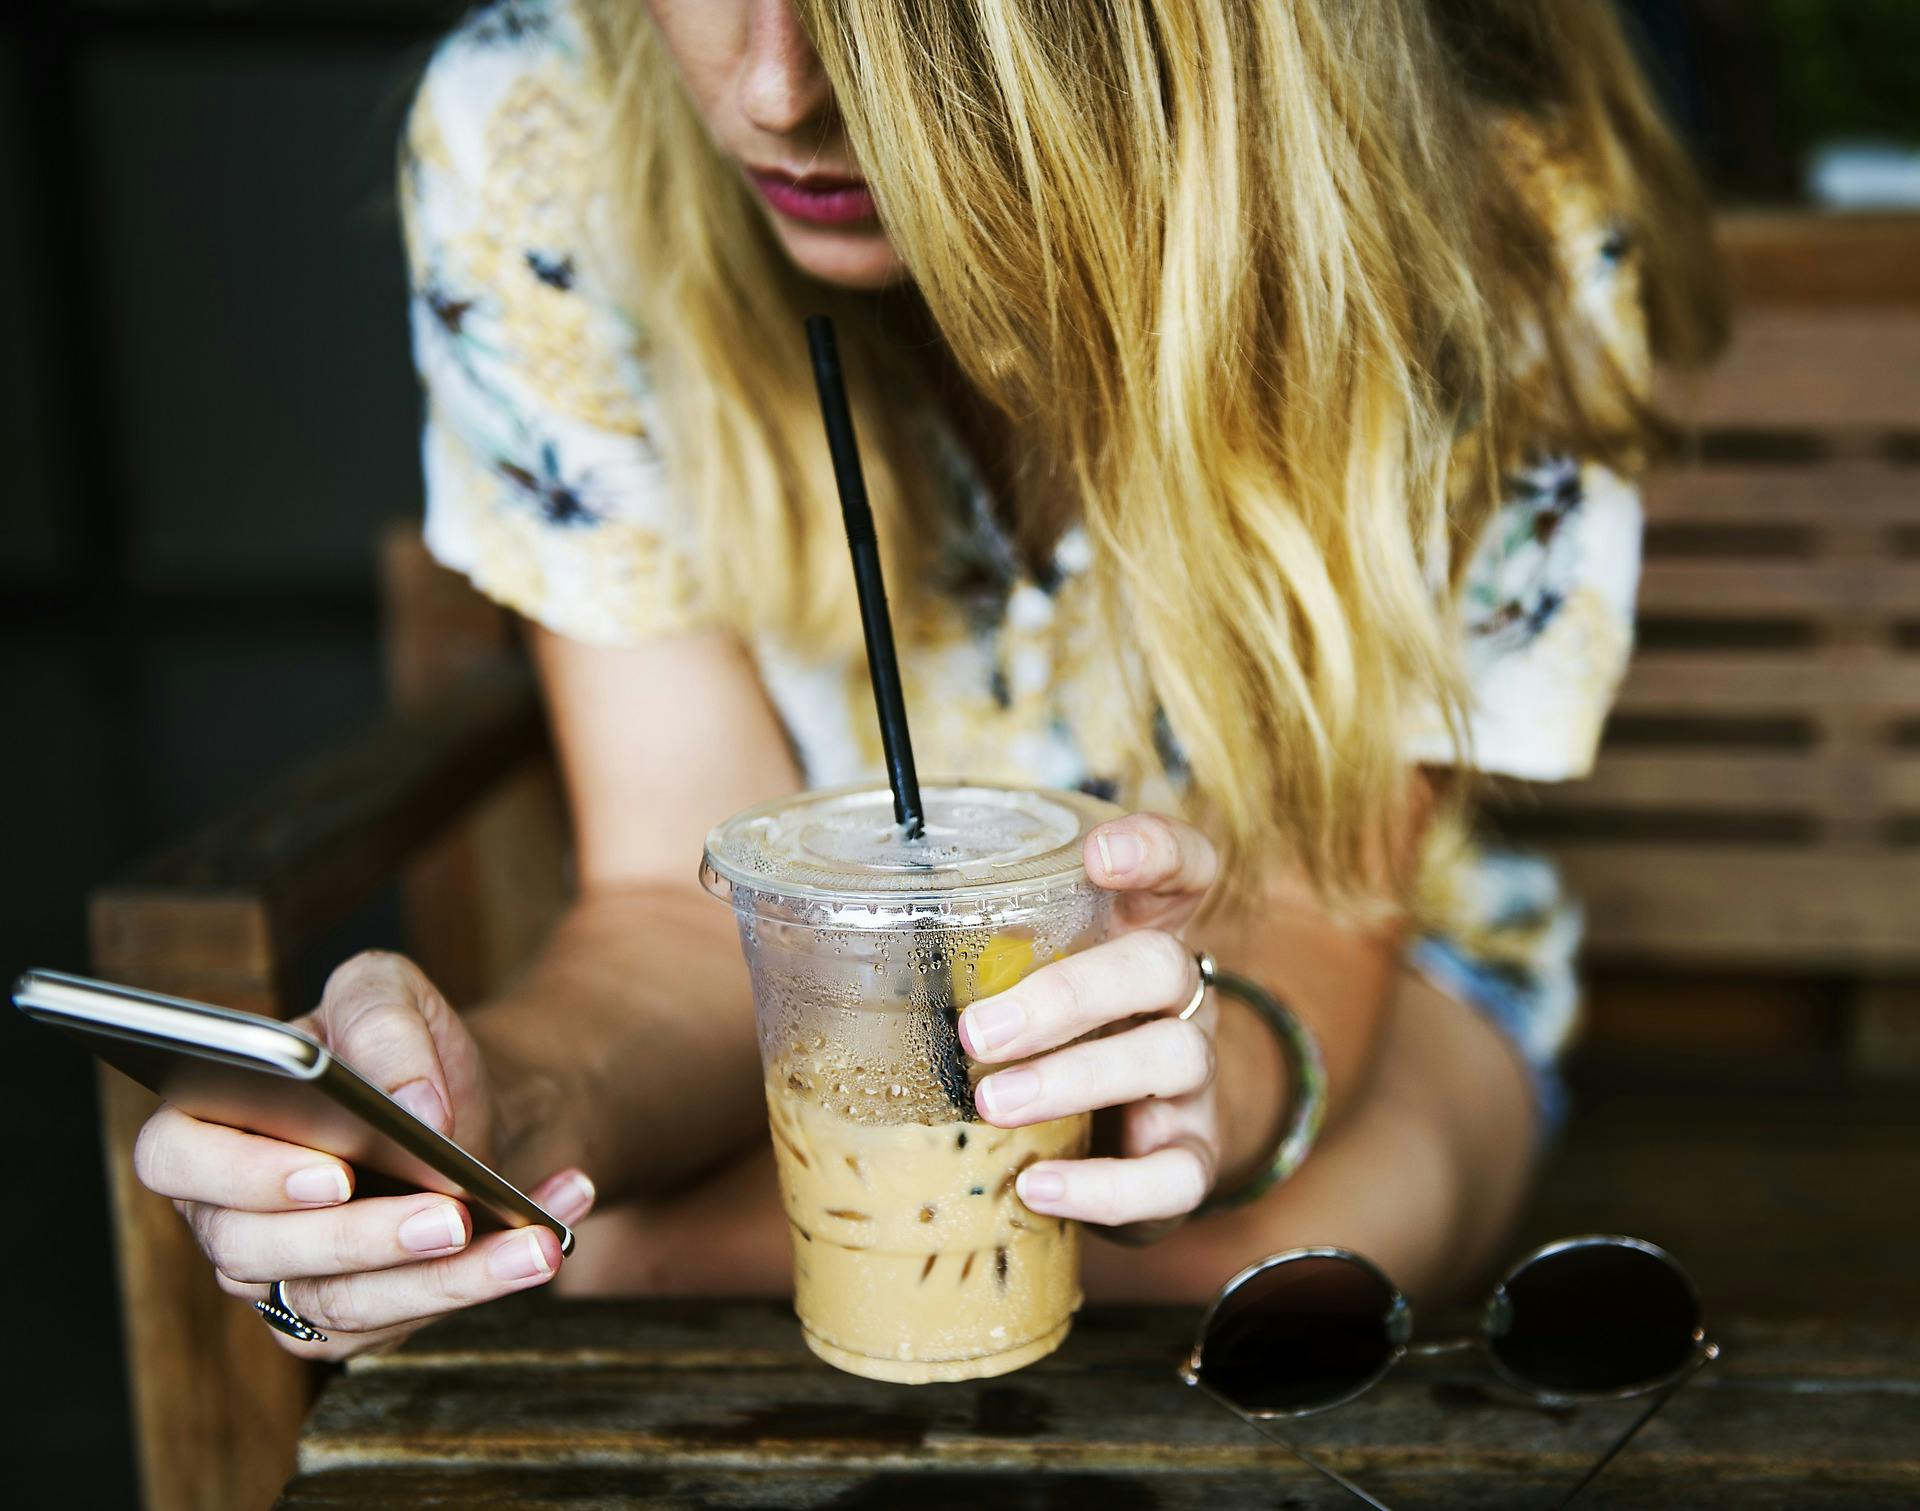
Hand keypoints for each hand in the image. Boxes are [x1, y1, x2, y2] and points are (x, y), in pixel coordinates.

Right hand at [132, 951, 596, 1357]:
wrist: (461, 1102)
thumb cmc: (398, 1046)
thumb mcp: (389, 992)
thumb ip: (384, 1023)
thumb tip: (413, 1106)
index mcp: (206, 1124)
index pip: (177, 1160)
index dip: (245, 1173)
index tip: (335, 1172)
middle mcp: (227, 1215)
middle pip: (264, 1250)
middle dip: (367, 1236)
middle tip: (451, 1214)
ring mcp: (282, 1278)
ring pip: (343, 1303)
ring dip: (447, 1278)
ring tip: (532, 1243)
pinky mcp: (346, 1320)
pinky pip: (404, 1320)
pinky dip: (486, 1280)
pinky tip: (548, 1234)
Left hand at [958, 813, 1220, 1238]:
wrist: (1122, 1146)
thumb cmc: (1048, 1044)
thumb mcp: (1018, 988)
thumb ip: (961, 960)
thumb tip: (812, 944)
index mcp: (1137, 936)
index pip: (1181, 869)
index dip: (1154, 851)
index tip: (1098, 855)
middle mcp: (1177, 998)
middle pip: (1159, 966)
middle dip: (1068, 994)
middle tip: (977, 1030)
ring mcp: (1193, 1079)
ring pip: (1171, 1058)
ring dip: (1074, 1079)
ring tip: (992, 1104)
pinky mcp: (1191, 1157)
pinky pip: (1175, 1174)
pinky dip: (1106, 1185)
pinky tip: (1037, 1187)